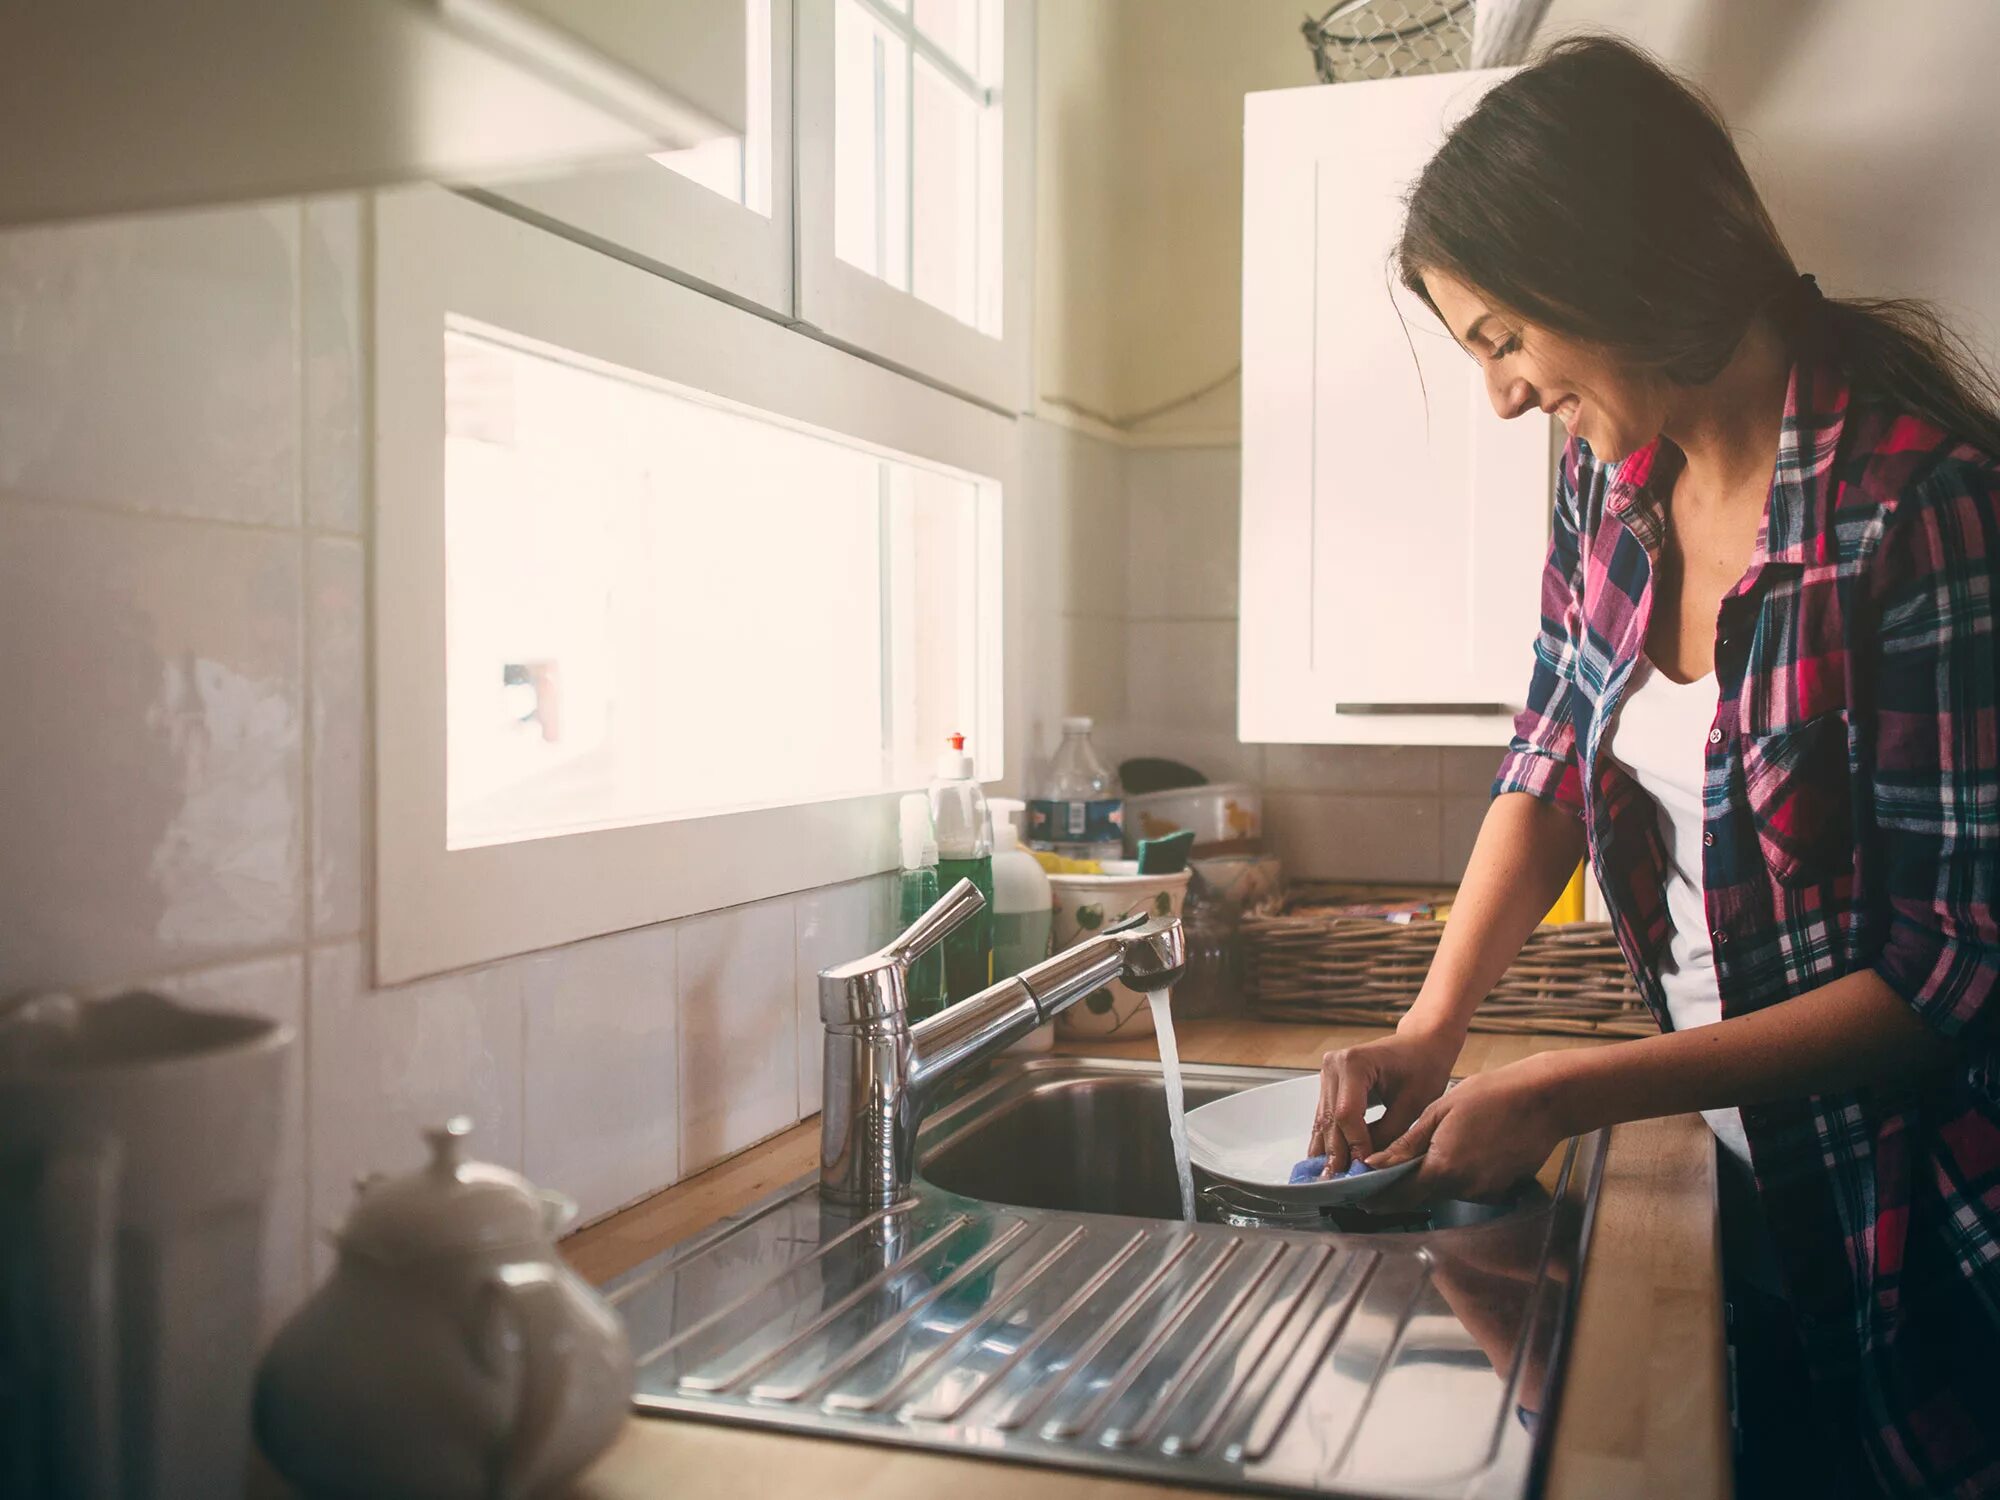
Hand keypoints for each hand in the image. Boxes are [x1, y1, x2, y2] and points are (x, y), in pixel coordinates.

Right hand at [1305, 1027, 1457, 1173]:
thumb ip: (1390, 1135)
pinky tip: (1327, 1164)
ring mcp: (1327, 1074)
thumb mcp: (1414, 1104)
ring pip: (1322, 1122)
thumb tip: (1371, 1166)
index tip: (1363, 1171)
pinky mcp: (1328, 1085)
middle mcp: (1334, 1065)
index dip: (1354, 1145)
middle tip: (1339, 1186)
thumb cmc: (1422, 1067)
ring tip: (1328, 1182)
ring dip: (1327, 1152)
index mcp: (1355, 1062)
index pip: (1348, 1114)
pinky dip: (1328, 1141)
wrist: (1420, 1043)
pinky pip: (1325, 1118)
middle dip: (1337, 1155)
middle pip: (1330, 1120)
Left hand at [1364, 1054, 1571, 1205]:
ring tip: (1428, 1151)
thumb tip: (1375, 1163)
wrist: (1544, 1100)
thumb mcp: (1439, 1111)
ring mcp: (1485, 1192)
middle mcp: (1464, 1188)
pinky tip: (1460, 1150)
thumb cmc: (1491, 1096)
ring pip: (1444, 1192)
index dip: (1377, 1197)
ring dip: (1430, 1180)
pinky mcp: (1500, 1189)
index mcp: (1443, 1168)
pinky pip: (1467, 1188)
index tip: (1360, 1194)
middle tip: (1383, 1172)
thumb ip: (1407, 1144)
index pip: (1400, 1196)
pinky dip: (1455, 1176)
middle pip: (1421, 1197)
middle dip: (1400, 1188)